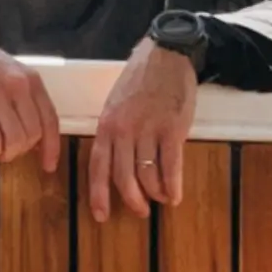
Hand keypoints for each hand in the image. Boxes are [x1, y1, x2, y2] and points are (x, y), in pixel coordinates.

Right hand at [0, 33, 62, 170]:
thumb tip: (37, 133)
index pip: (50, 119)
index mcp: (30, 79)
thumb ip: (26, 97)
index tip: (49, 165)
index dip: (52, 147)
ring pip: (16, 139)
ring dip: (8, 153)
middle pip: (33, 133)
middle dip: (23, 150)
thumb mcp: (12, 71)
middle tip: (11, 150)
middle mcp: (17, 86)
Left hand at [88, 38, 197, 220]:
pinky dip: (173, 185)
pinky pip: (170, 166)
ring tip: (161, 199)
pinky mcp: (172, 129)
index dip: (98, 194)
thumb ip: (113, 133)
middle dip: (132, 200)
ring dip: (155, 193)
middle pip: (123, 177)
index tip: (100, 215)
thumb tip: (114, 164)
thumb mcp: (115, 105)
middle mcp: (123, 131)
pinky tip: (175, 196)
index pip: (97, 167)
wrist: (165, 56)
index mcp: (106, 125)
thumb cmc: (140, 81)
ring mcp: (148, 130)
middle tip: (140, 211)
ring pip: (147, 175)